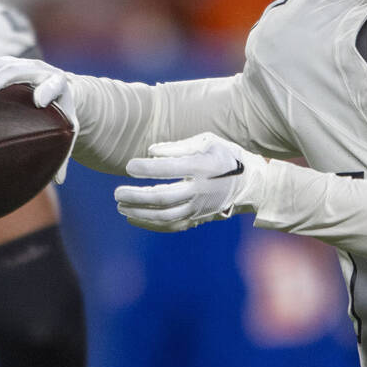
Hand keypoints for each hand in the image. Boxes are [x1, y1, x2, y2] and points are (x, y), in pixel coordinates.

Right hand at [0, 56, 78, 181]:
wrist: (58, 86)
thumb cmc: (60, 113)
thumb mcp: (65, 131)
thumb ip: (63, 153)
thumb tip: (59, 181)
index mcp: (59, 86)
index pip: (56, 85)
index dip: (48, 90)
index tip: (39, 101)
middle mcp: (39, 71)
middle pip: (18, 71)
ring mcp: (19, 65)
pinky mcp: (2, 63)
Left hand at [114, 132, 266, 231]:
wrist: (249, 184)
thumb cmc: (224, 156)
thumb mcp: (208, 141)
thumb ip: (179, 147)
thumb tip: (151, 152)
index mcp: (205, 167)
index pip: (171, 169)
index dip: (147, 168)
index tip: (129, 166)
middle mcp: (201, 190)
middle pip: (164, 197)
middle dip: (137, 196)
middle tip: (117, 192)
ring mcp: (199, 207)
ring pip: (165, 215)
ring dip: (140, 212)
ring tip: (120, 205)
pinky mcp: (197, 218)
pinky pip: (170, 225)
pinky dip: (150, 224)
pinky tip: (133, 217)